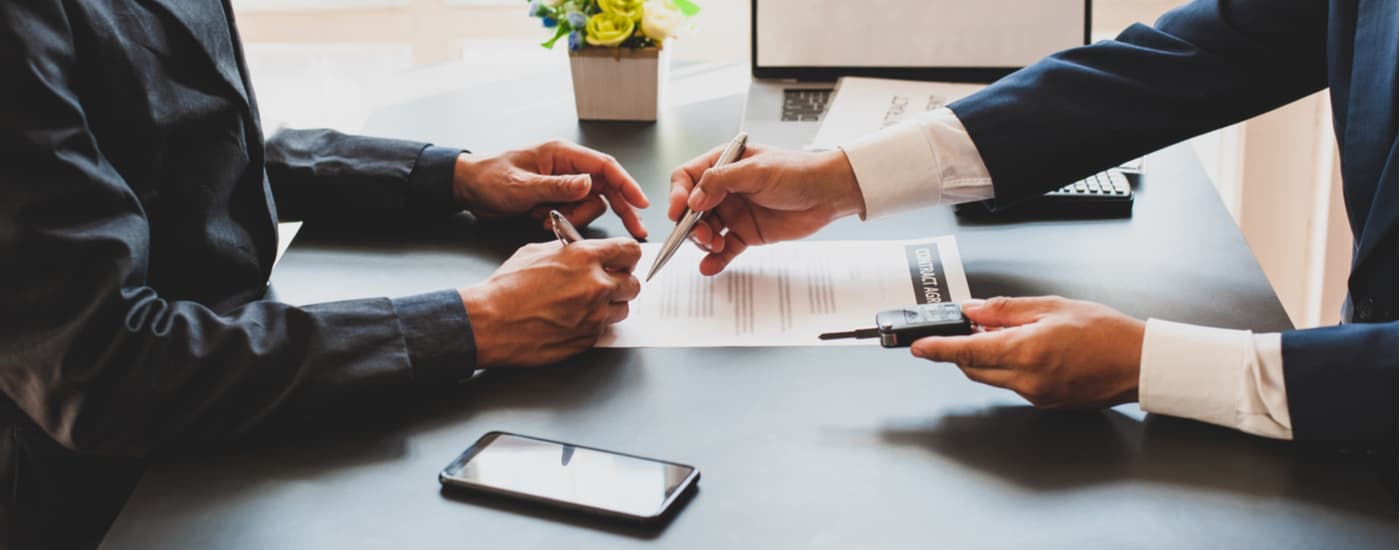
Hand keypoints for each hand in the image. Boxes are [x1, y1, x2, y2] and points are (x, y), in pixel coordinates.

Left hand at [453, 140, 649, 237]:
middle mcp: (568, 167)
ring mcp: (564, 184)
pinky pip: (574, 213)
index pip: (605, 167)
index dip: (627, 184)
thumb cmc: (490, 178)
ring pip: (590, 205)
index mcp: (562, 154)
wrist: (468, 189)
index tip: (642, 202)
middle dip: (621, 208)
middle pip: (606, 188)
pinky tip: (541, 220)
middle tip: (636, 230)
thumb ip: (557, 186)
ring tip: (547, 219)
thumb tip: (588, 184)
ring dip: (575, 218)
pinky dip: (563, 222)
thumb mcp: (522, 185)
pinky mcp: (557, 198)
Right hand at [458, 238, 641, 367]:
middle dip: (621, 284)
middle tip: (606, 285)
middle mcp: (596, 286)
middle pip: (633, 284)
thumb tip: (581, 250)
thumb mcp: (536, 251)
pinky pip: (604, 329)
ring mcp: (595, 315)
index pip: (630, 251)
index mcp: (585, 258)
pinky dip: (593, 325)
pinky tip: (572, 320)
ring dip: (610, 306)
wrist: (491, 323)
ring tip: (585, 304)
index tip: (624, 261)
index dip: (627, 257)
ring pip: (622, 309)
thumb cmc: (506, 289)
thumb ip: (568, 250)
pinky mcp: (588, 339)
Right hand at [668, 144, 864, 274]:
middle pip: (692, 210)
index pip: (687, 178)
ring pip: (705, 231)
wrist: (828, 194)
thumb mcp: (757, 170)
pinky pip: (724, 249)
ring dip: (704, 242)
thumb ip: (721, 181)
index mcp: (723, 165)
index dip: (678, 195)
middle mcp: (724, 190)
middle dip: (690, 225)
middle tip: (702, 235)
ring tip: (715, 246)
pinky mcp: (747, 233)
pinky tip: (709, 267)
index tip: (679, 212)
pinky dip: (715, 259)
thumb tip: (693, 199)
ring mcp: (734, 212)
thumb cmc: (798, 172)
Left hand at [910, 297, 1145, 408]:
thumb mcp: (1052, 306)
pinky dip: (1008, 367)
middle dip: (963, 349)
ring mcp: (1034, 395)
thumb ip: (1005, 310)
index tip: (917, 346)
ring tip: (1009, 333)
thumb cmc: (1106, 333)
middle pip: (973, 367)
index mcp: (1026, 351)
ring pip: (991, 377)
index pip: (967, 351)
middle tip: (969, 325)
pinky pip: (1012, 384)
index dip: (938, 348)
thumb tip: (973, 310)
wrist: (1138, 363)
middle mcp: (1027, 379)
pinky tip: (1027, 350)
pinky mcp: (1043, 403)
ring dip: (986, 357)